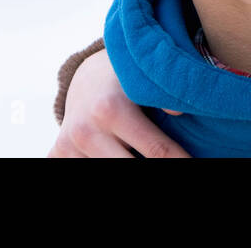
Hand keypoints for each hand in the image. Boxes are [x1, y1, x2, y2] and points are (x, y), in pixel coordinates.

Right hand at [47, 49, 190, 157]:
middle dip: (158, 168)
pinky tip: (120, 152)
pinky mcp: (56, 155)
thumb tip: (180, 112)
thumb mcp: (144, 79)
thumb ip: (162, 94)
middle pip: (130, 168)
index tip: (195, 164)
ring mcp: (68, 146)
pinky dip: (104, 162)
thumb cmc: (126, 78)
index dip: (179, 161)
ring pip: (108, 172)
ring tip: (143, 151)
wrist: (86, 78)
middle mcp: (86, 131)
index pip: (156, 151)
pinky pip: (84, 171)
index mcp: (111, 110)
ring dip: (129, 162)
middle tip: (176, 161)